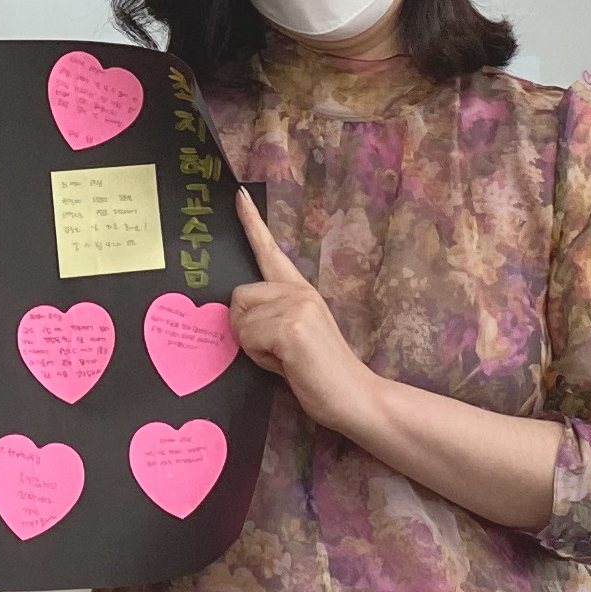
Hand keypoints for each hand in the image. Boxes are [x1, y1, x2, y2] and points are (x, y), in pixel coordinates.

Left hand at [230, 189, 383, 437]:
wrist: (354, 397)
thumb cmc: (319, 375)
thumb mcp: (290, 337)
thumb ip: (269, 318)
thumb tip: (236, 314)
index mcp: (300, 290)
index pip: (270, 251)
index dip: (251, 223)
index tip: (237, 194)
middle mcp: (299, 290)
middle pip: (239, 296)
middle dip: (245, 329)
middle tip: (278, 352)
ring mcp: (296, 306)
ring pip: (240, 320)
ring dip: (253, 346)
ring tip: (285, 359)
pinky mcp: (290, 327)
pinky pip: (248, 337)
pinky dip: (259, 357)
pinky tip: (287, 364)